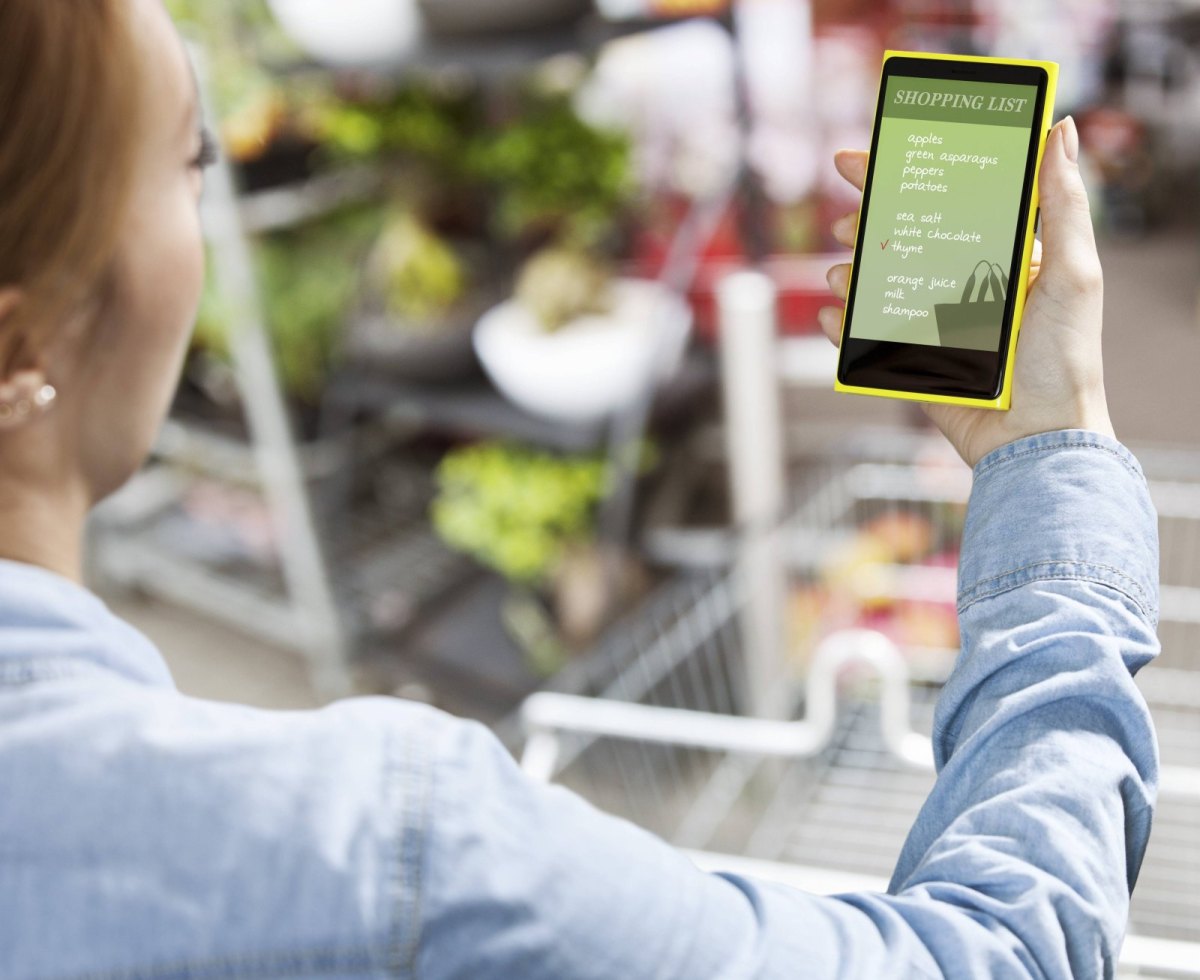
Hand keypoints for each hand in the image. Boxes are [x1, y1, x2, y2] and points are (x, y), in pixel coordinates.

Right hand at [818, 117, 1114, 467]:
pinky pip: (867, 339)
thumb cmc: (1064, 358)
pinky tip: (832, 315)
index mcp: (999, 257)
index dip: (906, 175)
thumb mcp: (1073, 273)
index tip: (868, 155)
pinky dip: (843, 326)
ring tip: (843, 274)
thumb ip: (1063, 205)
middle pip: (903, 239)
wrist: (1035, 439)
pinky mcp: (914, 364)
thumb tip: (1059, 130)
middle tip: (847, 220)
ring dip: (852, 274)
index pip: (947, 203)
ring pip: (878, 286)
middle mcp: (963, 286)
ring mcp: (935, 325)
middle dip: (868, 223)